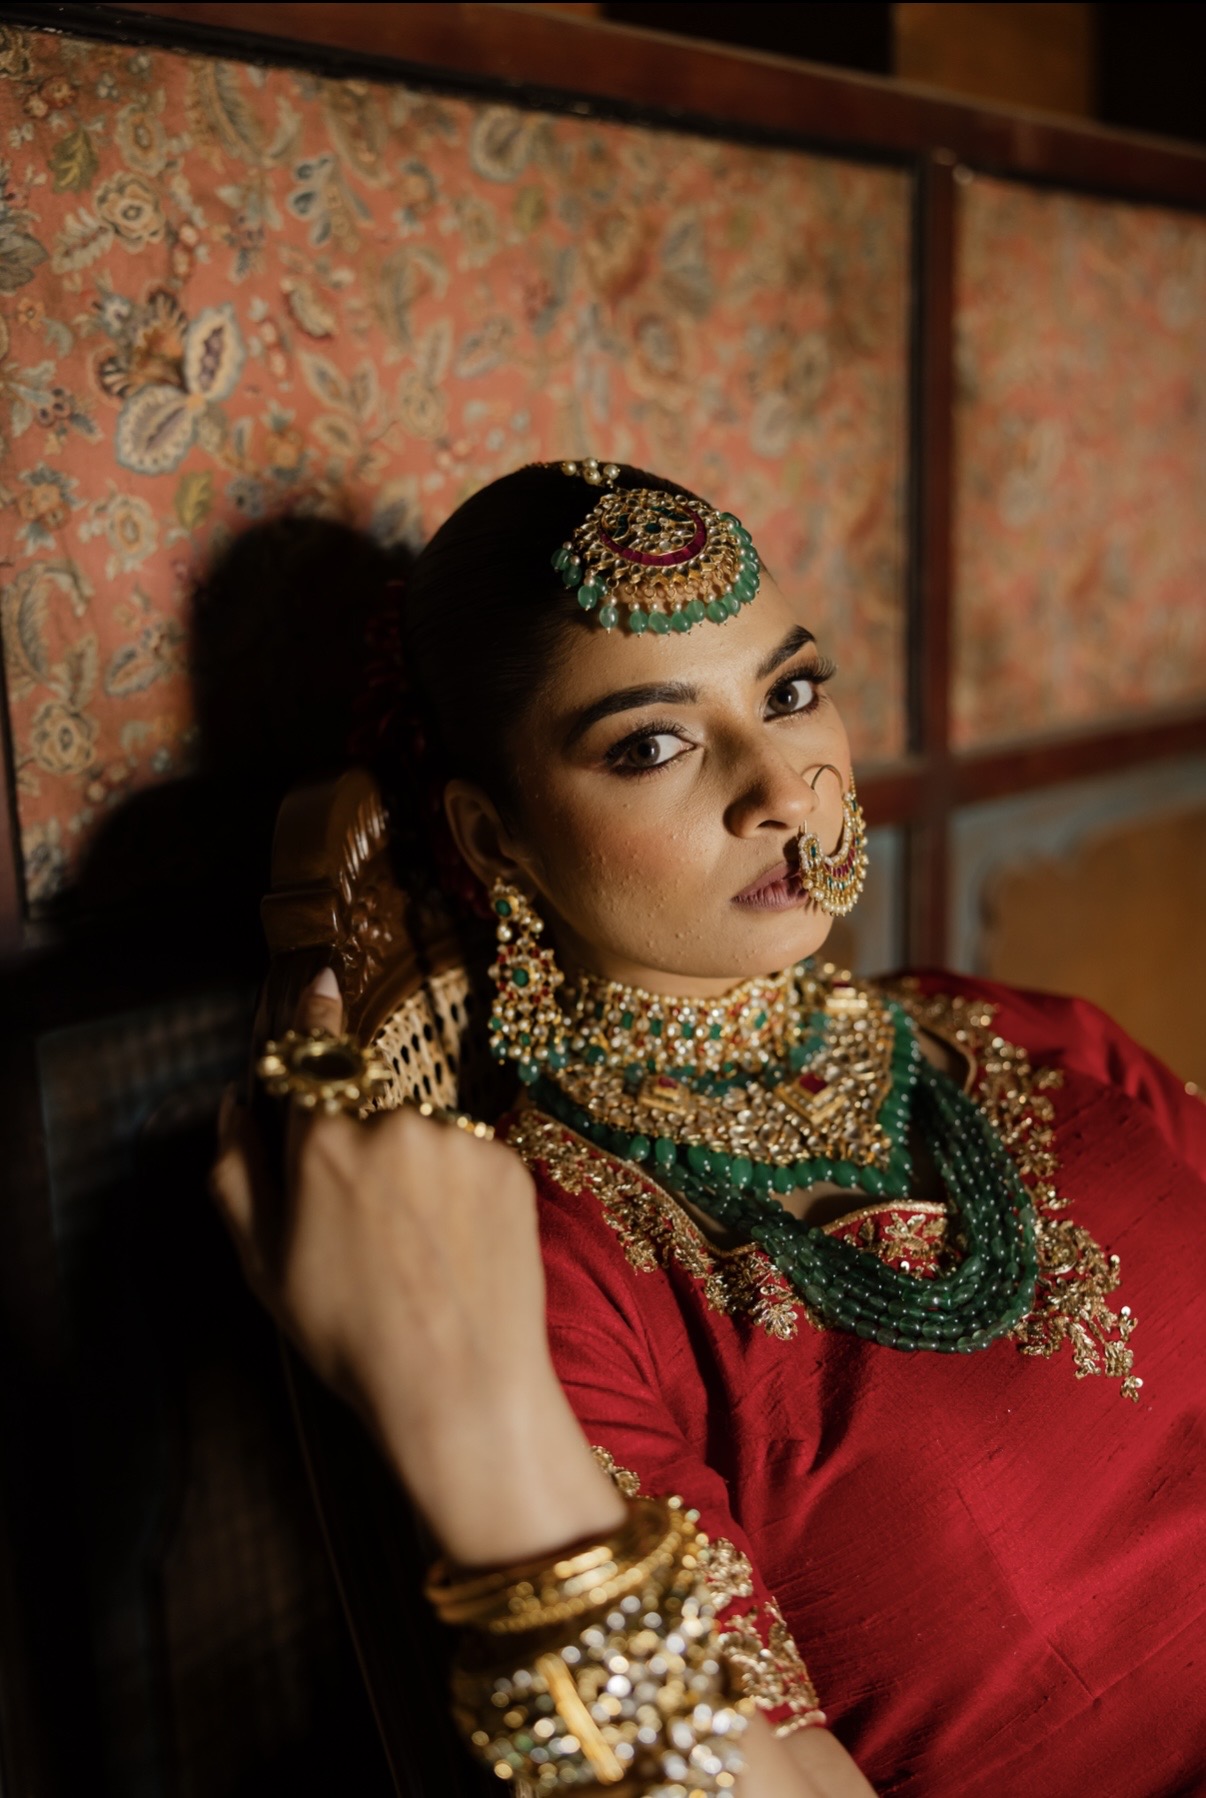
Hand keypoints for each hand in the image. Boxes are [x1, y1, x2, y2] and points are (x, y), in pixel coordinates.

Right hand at [211, 969, 623, 1564]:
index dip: (313, 1015)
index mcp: (321, 1145)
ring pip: (425, 1133)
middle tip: (376, 1229)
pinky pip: (472, 1157)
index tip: (320, 976)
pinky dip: (462, 1191)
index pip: (312, 1054)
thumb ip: (236, 1174)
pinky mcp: (507, 1162)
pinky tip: (458, 1252)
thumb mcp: (263, 1268)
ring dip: (418, 1171)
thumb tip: (234, 1106)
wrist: (462, 1390)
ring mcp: (457, 1140)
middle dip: (366, 1146)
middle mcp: (391, 1124)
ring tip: (422, 1254)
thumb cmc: (351, 1340)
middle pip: (370, 1106)